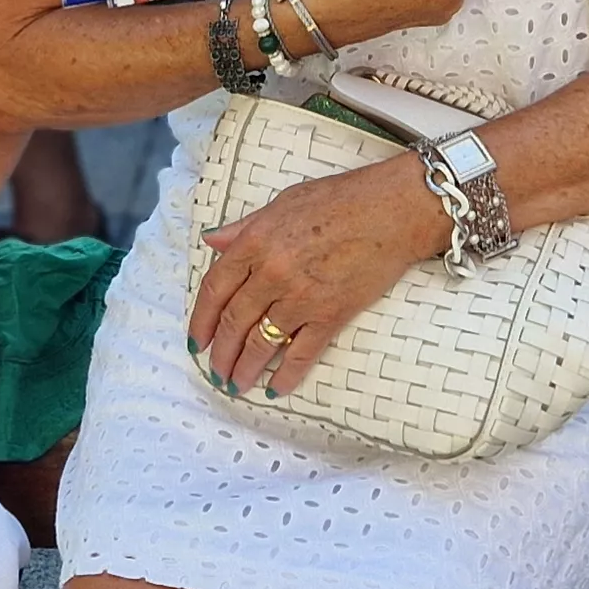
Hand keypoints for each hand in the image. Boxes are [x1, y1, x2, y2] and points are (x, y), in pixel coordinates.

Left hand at [188, 159, 449, 396]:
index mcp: (256, 242)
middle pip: (234, 322)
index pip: (215, 289)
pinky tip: (276, 389)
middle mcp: (272, 273)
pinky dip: (287, 375)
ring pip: (262, 343)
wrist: (393, 211)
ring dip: (245, 369)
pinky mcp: (331, 315)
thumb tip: (211, 242)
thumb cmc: (340, 199)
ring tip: (236, 385)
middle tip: (215, 372)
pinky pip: (302, 354)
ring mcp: (301, 297)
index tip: (196, 340)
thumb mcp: (283, 203)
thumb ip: (244, 228)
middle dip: (221, 353)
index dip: (201, 320)